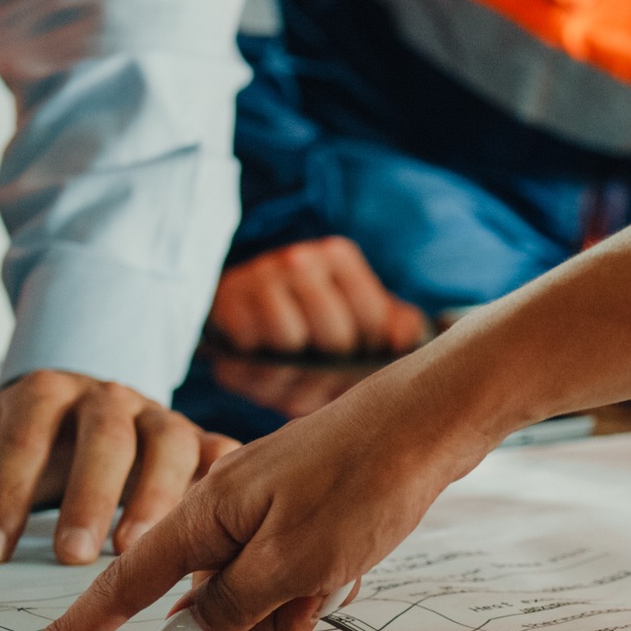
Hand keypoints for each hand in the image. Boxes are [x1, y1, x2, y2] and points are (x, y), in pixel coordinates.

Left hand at [0, 370, 239, 565]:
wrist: (80, 403)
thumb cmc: (15, 441)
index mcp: (44, 391)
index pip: (21, 436)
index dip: (5, 492)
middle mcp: (108, 397)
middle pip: (103, 437)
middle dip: (87, 495)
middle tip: (69, 558)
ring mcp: (160, 415)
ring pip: (169, 445)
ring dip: (157, 499)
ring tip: (137, 554)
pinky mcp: (200, 439)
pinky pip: (221, 457)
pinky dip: (222, 490)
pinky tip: (218, 537)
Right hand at [2, 360, 501, 630]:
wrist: (434, 415)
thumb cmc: (365, 481)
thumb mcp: (295, 561)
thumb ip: (227, 607)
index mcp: (203, 516)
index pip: (120, 587)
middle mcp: (222, 514)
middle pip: (210, 608)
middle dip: (260, 620)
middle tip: (319, 583)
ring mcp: (262, 515)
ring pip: (260, 601)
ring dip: (302, 602)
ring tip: (347, 561)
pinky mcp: (299, 517)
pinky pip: (294, 579)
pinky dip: (322, 582)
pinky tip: (358, 554)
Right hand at [210, 236, 428, 357]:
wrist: (239, 303)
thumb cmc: (311, 316)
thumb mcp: (356, 312)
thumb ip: (394, 325)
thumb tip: (403, 340)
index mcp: (338, 256)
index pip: (373, 323)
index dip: (368, 355)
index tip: (355, 359)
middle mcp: (299, 258)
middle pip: (335, 338)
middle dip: (332, 366)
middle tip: (321, 369)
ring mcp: (259, 277)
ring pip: (291, 345)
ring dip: (294, 369)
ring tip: (293, 365)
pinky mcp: (227, 305)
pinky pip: (253, 357)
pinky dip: (260, 374)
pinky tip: (264, 364)